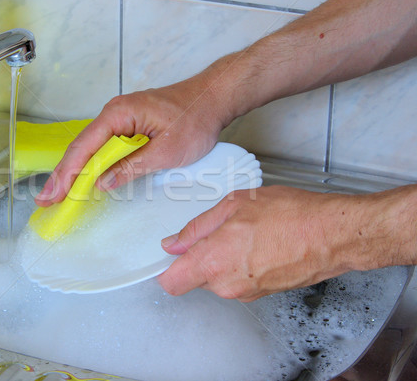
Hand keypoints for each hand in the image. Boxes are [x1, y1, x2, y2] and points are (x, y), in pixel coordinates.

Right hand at [34, 62, 241, 205]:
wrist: (213, 99)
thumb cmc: (195, 118)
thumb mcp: (166, 152)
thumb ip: (132, 167)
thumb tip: (102, 183)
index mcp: (119, 114)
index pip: (85, 147)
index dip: (67, 174)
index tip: (54, 194)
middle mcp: (114, 113)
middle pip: (81, 147)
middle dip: (63, 175)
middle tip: (46, 199)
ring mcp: (120, 118)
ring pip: (90, 148)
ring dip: (75, 171)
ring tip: (58, 193)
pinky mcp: (127, 125)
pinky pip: (104, 146)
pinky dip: (92, 164)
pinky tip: (83, 179)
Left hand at [157, 185, 416, 301]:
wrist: (333, 235)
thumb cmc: (290, 215)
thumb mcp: (235, 205)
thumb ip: (197, 227)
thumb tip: (173, 243)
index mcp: (213, 262)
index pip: (171, 283)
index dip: (166, 268)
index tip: (170, 253)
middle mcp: (226, 284)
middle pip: (194, 278)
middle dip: (199, 257)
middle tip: (220, 229)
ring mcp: (245, 293)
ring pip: (217, 278)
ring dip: (222, 258)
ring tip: (246, 233)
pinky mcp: (262, 294)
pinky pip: (238, 280)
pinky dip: (241, 264)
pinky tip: (259, 243)